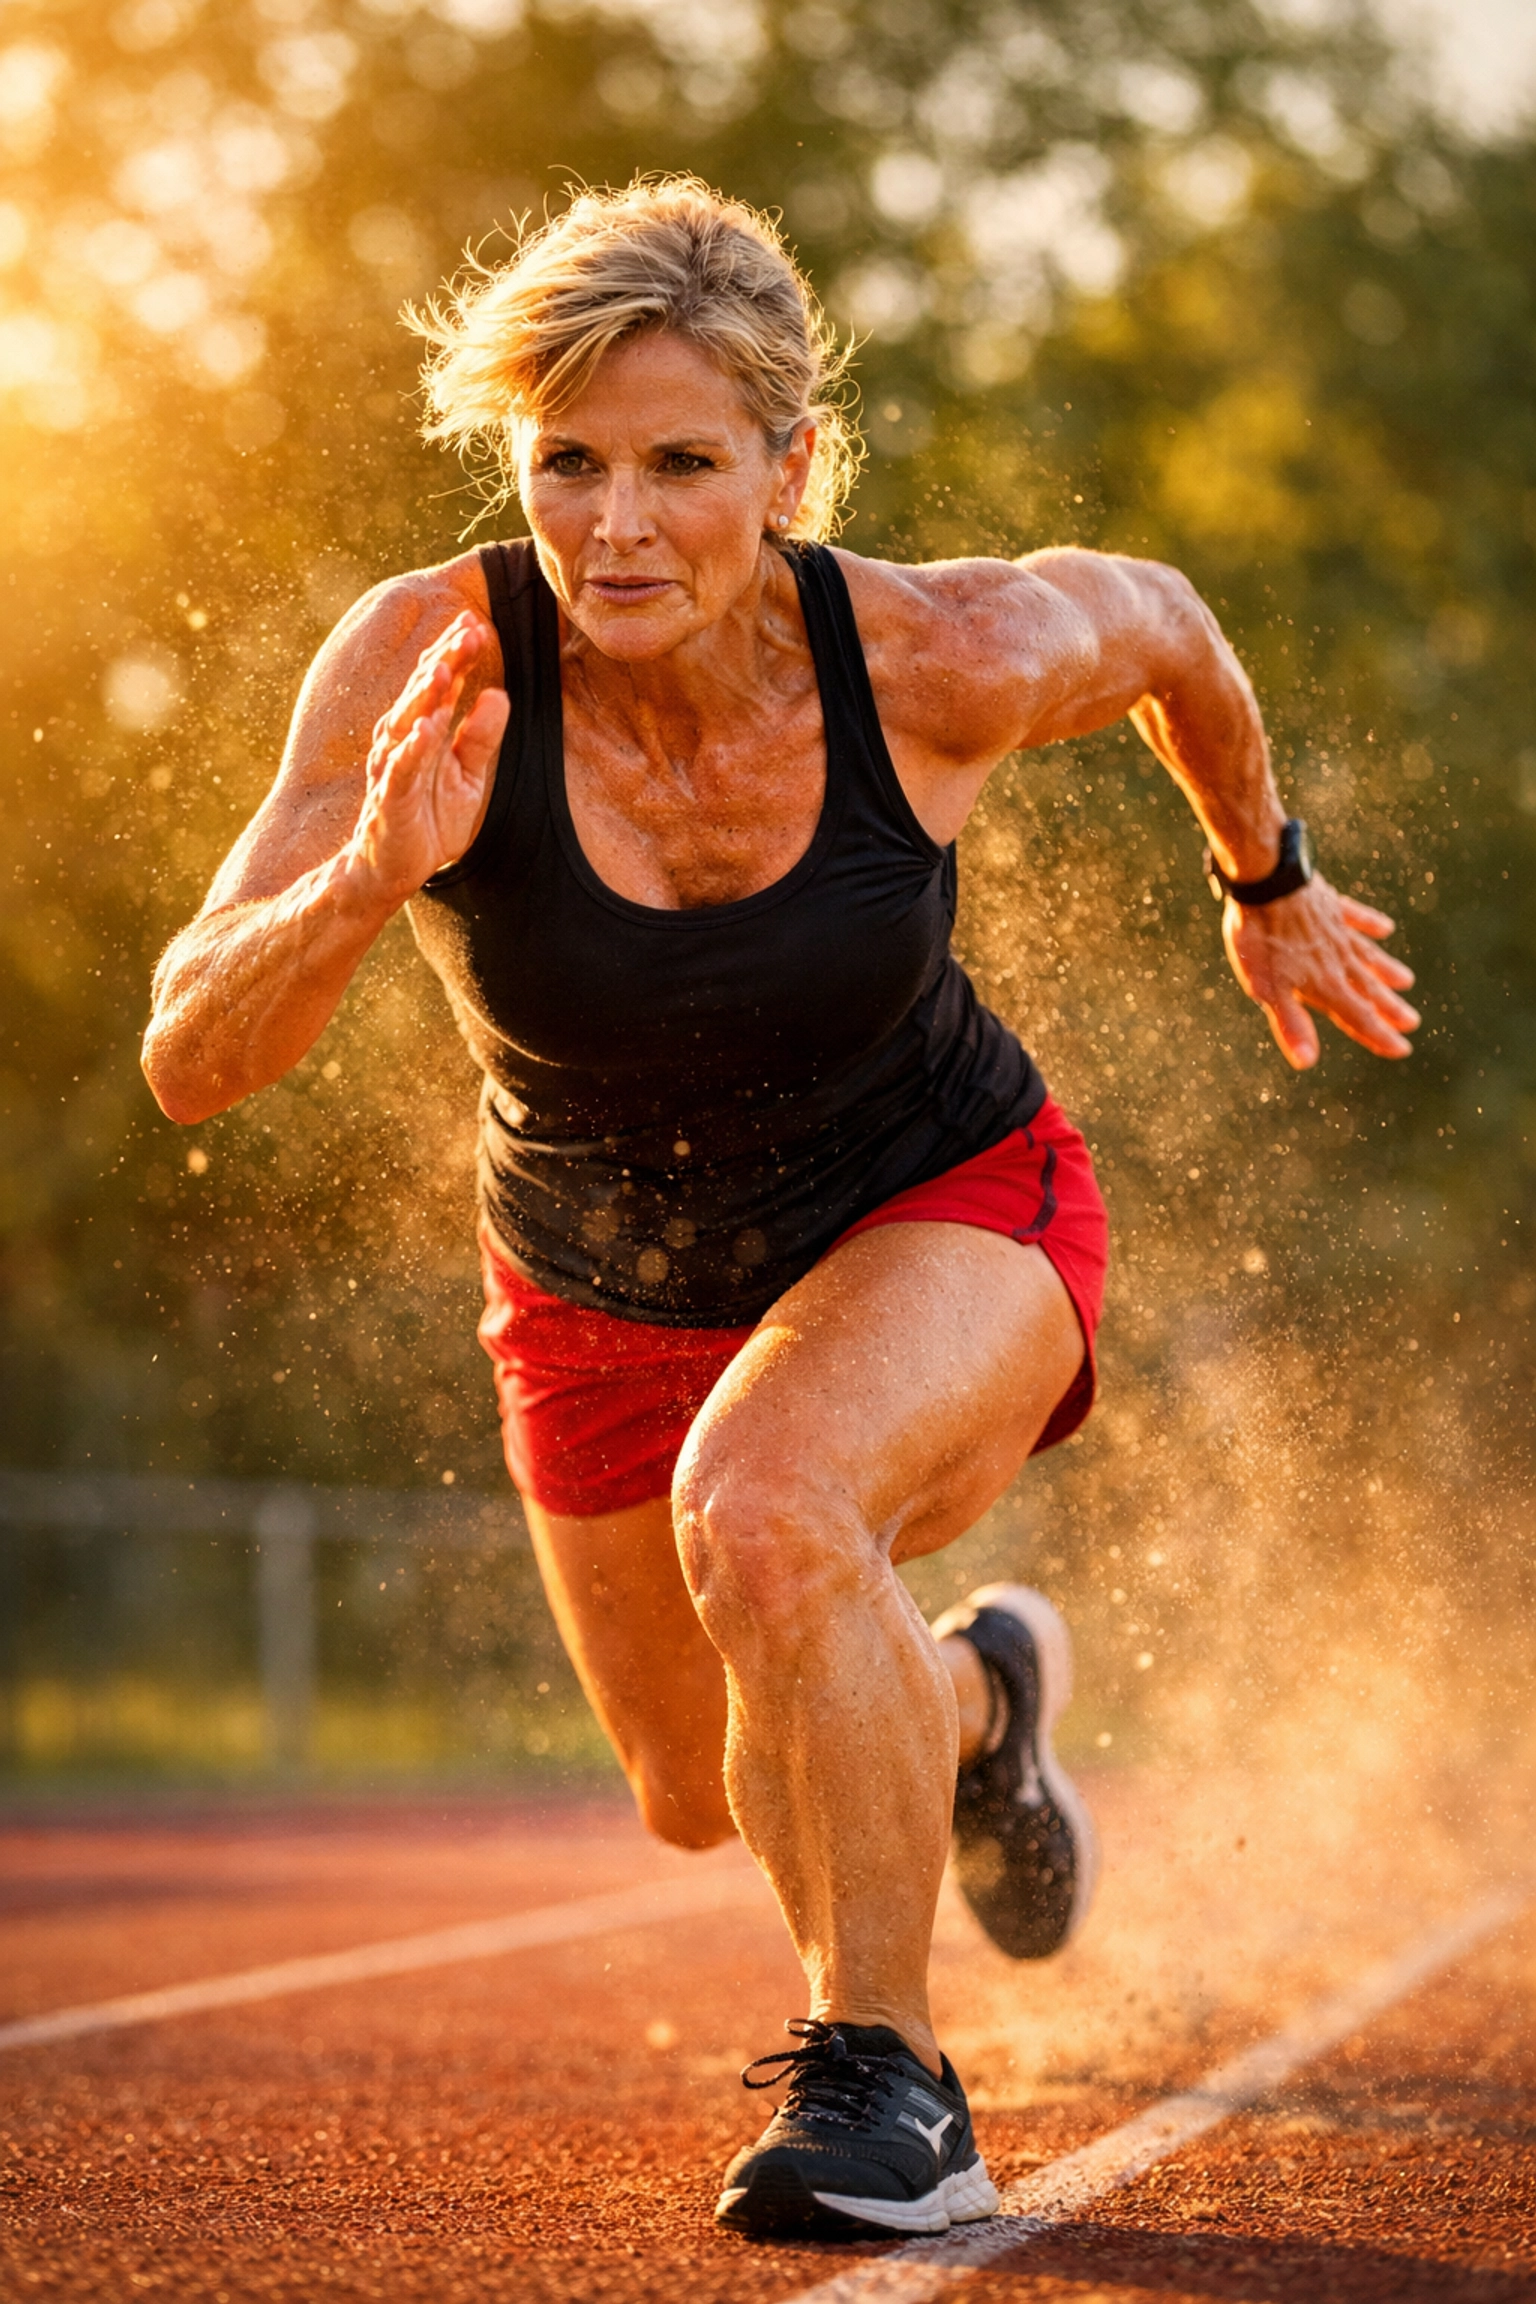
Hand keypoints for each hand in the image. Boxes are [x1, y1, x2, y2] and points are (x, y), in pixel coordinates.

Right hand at [346, 611, 509, 901]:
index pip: (440, 684)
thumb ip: (481, 737)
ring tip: (444, 669)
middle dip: (444, 661)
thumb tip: (499, 694)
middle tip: (467, 629)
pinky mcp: (388, 802)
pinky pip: (399, 772)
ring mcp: (392, 769)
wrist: (389, 871)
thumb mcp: (466, 777)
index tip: (477, 623)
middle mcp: (401, 742)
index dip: (456, 654)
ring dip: (424, 697)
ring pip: (407, 724)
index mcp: (422, 731)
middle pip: (423, 694)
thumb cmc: (425, 820)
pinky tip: (424, 730)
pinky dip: (411, 751)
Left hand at [1222, 876, 1418, 1068]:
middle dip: (1388, 1008)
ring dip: (1386, 970)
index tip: (1402, 1049)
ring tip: (1405, 981)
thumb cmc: (1261, 940)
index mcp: (1324, 984)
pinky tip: (1385, 928)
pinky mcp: (1330, 906)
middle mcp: (1338, 961)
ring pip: (1367, 957)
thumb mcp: (1268, 989)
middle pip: (1367, 989)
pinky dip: (1371, 924)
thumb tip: (1307, 1061)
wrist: (1266, 882)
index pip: (1358, 1016)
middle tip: (1411, 1021)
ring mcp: (1337, 931)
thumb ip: (1291, 1023)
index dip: (1379, 1035)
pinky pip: (1356, 918)